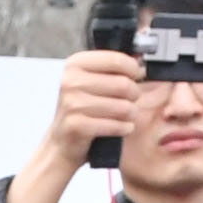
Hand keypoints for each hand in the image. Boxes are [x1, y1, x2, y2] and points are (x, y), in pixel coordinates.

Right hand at [6, 49, 145, 202]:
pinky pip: (115, 125)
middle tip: (131, 100)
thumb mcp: (90, 82)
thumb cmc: (81, 110)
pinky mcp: (77, 125)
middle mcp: (71, 81)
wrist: (62, 142)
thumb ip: (112, 70)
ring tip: (126, 115)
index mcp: (75, 64)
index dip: (134, 69)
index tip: (137, 76)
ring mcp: (72, 104)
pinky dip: (124, 128)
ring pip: (122, 106)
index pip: (116, 60)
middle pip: (123, 84)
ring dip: (131, 113)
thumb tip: (141, 64)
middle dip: (134, 94)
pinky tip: (122, 127)